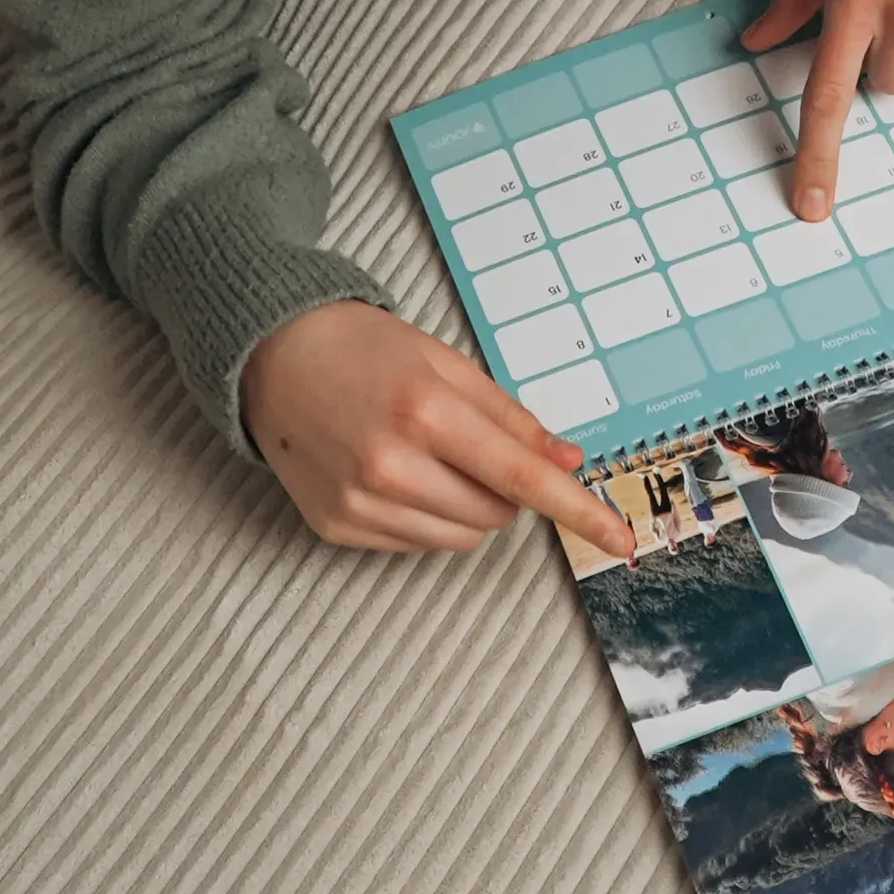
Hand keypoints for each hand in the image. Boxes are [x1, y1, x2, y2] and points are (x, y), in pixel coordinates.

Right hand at [242, 300, 633, 556]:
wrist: (272, 356)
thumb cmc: (365, 349)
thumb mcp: (448, 364)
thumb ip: (512, 418)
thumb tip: (568, 462)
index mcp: (425, 412)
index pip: (522, 477)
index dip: (578, 510)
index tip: (621, 538)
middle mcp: (390, 465)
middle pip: (498, 513)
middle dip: (508, 489)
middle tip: (473, 445)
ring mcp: (359, 502)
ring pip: (462, 537)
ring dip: (472, 508)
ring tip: (434, 457)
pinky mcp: (336, 527)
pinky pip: (418, 544)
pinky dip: (428, 517)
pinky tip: (399, 474)